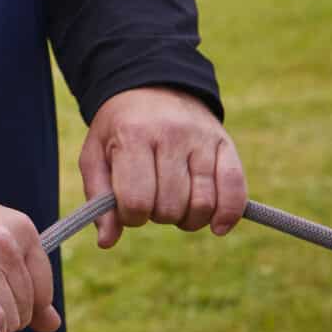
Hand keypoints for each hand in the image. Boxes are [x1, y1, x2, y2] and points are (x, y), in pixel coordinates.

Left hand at [79, 86, 246, 247]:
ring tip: (175, 207)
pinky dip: (228, 216)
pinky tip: (216, 226)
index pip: (137, 200)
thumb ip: (98, 200)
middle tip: (152, 202)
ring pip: (202, 204)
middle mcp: (170, 135)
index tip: (129, 209)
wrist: (151, 88)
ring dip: (188, 219)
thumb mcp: (95, 156)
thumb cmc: (118, 130)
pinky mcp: (226, 145)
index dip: (132, 217)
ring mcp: (202, 140)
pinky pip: (236, 190)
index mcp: (132, 136)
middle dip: (158, 216)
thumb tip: (106, 242)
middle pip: (170, 206)